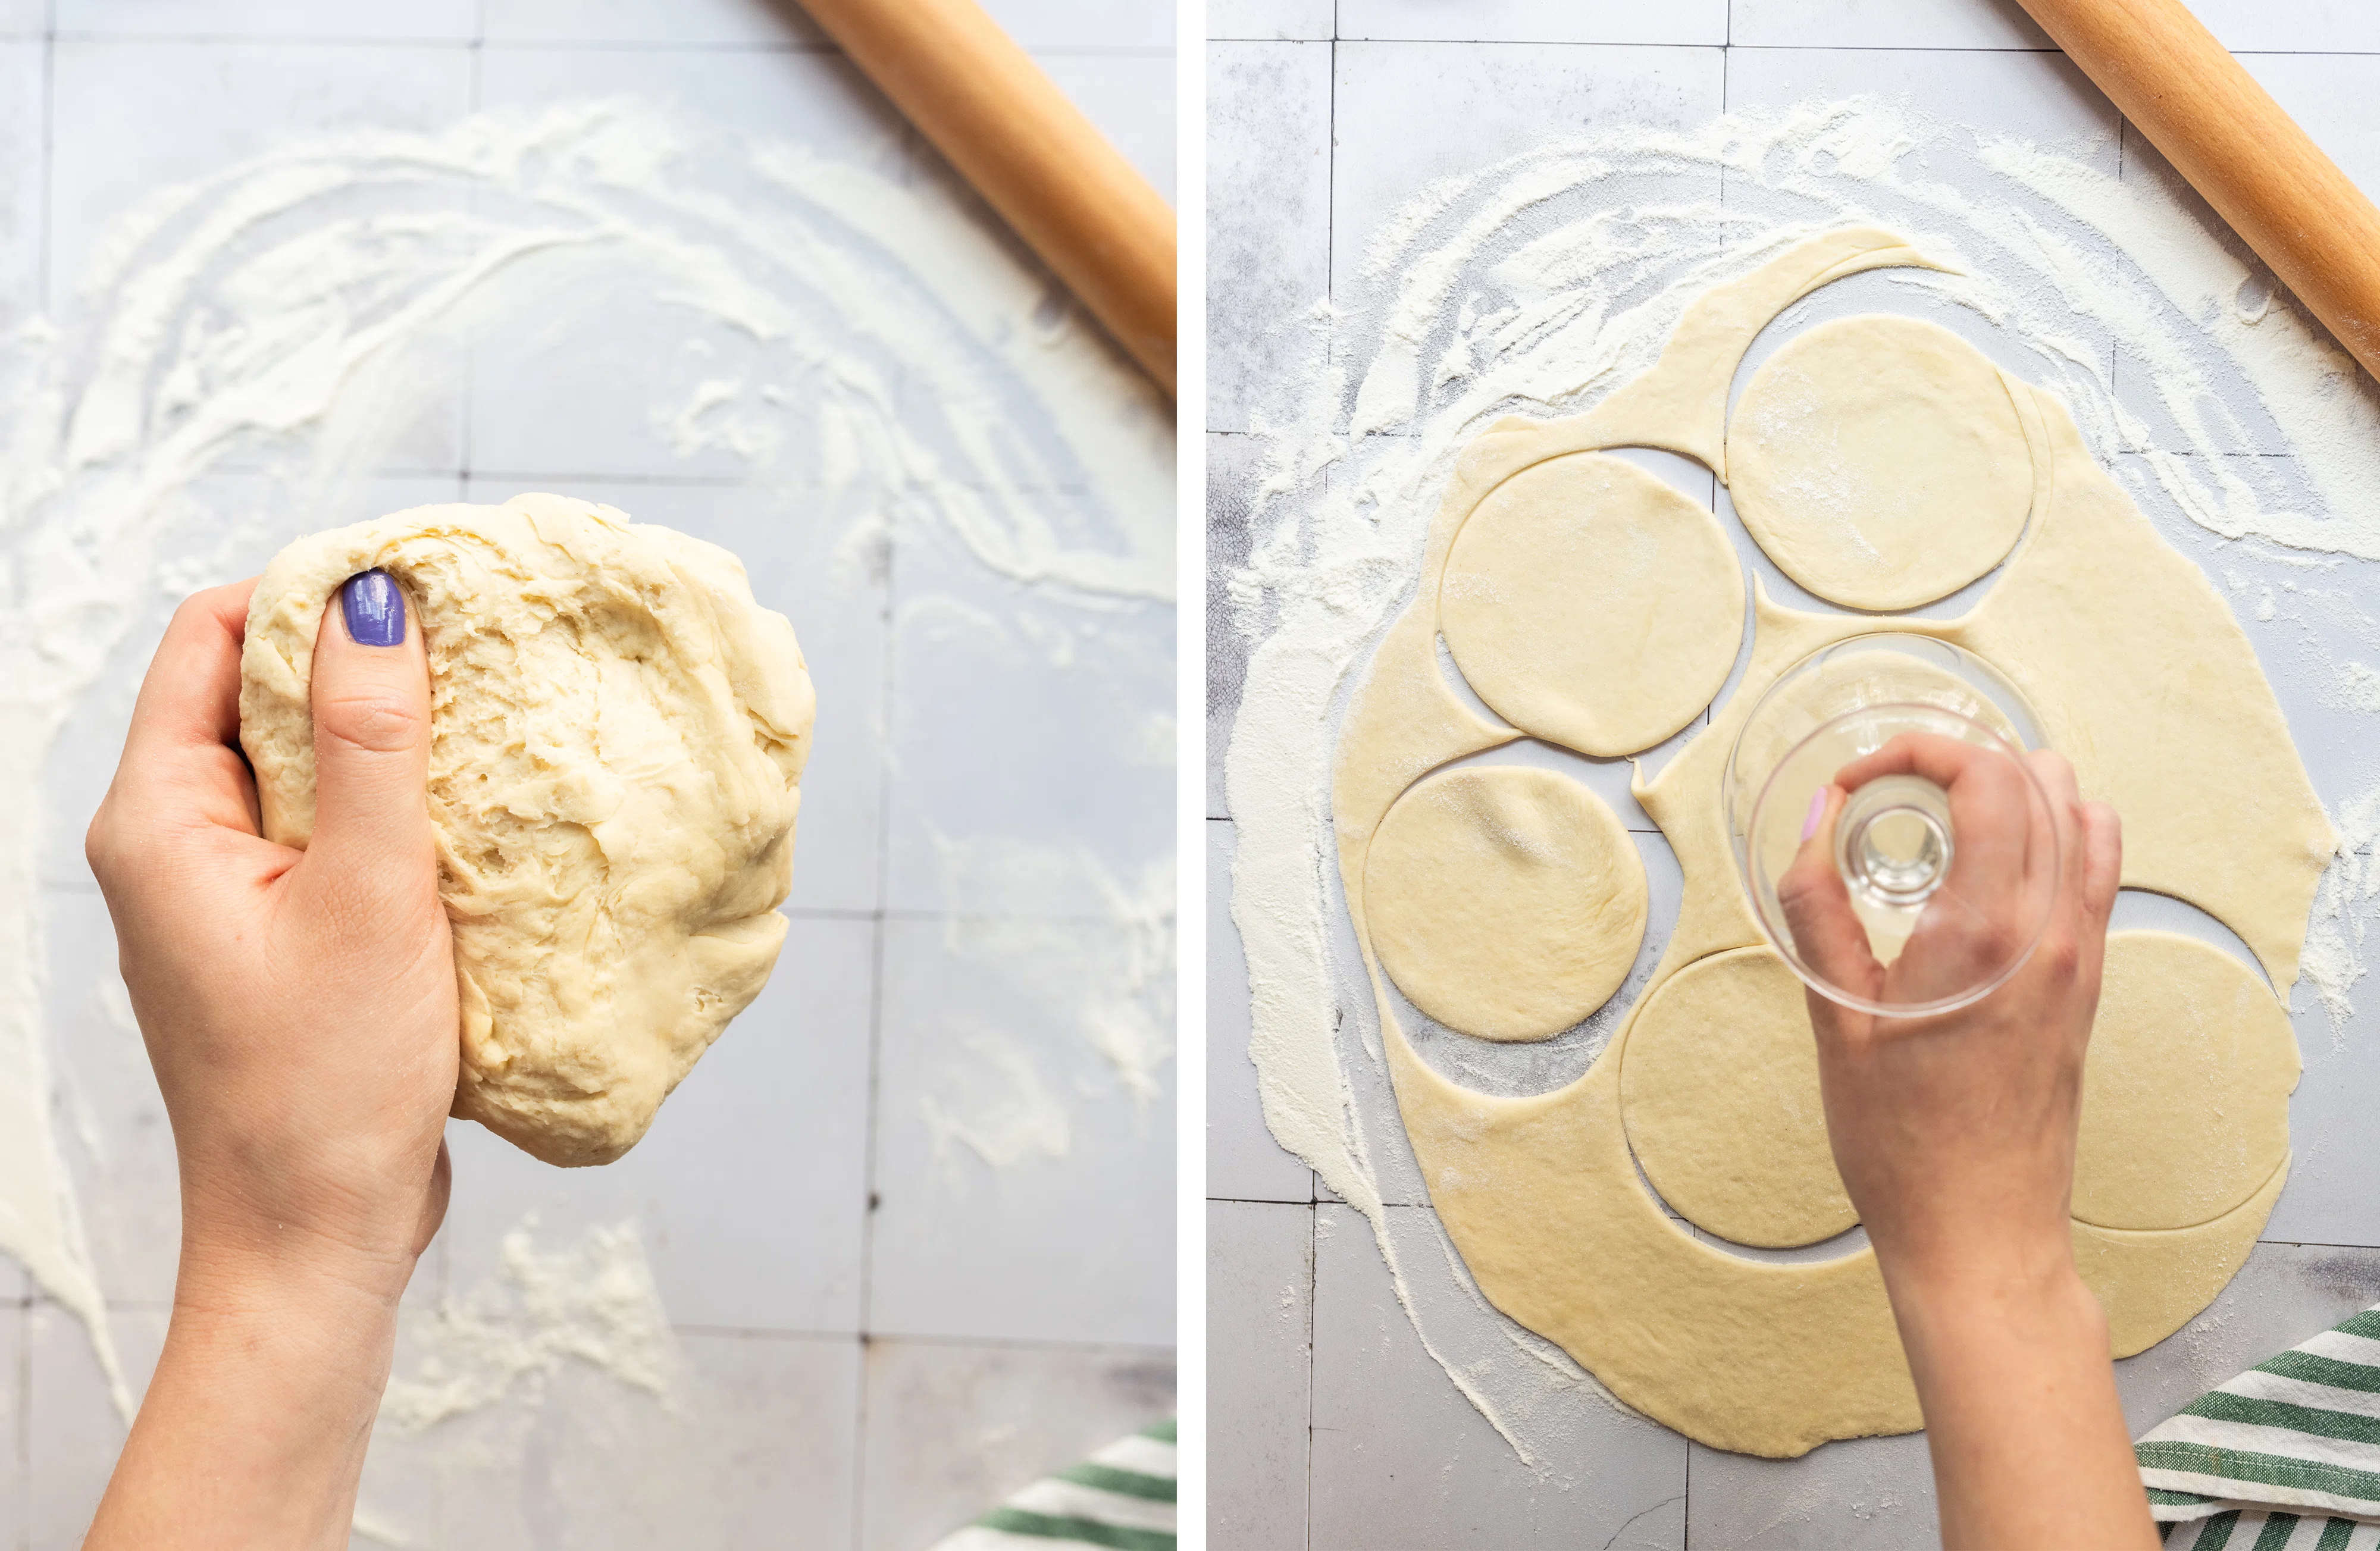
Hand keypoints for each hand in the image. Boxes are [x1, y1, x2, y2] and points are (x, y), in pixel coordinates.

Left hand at [83, 572, 455, 1547]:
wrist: (315, 1238)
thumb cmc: (325, 1086)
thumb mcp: (366, 895)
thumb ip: (370, 743)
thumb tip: (373, 599)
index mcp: (159, 820)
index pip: (209, 637)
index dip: (307, 590)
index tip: (418, 578)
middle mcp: (176, 845)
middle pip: (260, 693)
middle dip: (363, 658)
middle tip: (476, 642)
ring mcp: (227, 894)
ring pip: (306, 765)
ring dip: (391, 740)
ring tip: (488, 723)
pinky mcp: (283, 936)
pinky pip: (334, 831)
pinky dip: (398, 809)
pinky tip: (473, 818)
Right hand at [1780, 735, 2150, 1550]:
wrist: (1980, 1233)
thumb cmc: (1902, 1144)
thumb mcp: (1835, 1018)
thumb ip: (1820, 906)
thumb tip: (1816, 822)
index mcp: (1987, 931)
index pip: (1989, 776)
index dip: (1919, 751)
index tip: (1857, 780)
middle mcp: (2052, 930)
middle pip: (2039, 778)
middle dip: (1957, 758)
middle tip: (1887, 790)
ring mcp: (2082, 955)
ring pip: (2082, 813)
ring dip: (2014, 787)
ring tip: (1940, 814)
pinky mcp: (2089, 983)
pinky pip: (2096, 868)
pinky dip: (2052, 831)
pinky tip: (1992, 859)